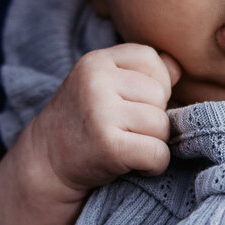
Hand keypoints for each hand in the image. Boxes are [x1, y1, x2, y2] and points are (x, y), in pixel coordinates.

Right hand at [25, 45, 179, 199]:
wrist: (46, 162)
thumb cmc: (83, 121)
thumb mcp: (103, 86)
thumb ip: (141, 72)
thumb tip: (178, 68)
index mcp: (96, 62)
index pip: (150, 58)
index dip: (154, 84)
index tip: (133, 104)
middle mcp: (96, 82)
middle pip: (160, 95)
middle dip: (153, 117)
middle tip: (127, 131)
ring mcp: (100, 114)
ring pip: (162, 125)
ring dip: (153, 142)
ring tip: (128, 146)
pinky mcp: (108, 146)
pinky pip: (158, 153)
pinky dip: (154, 166)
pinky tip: (135, 165)